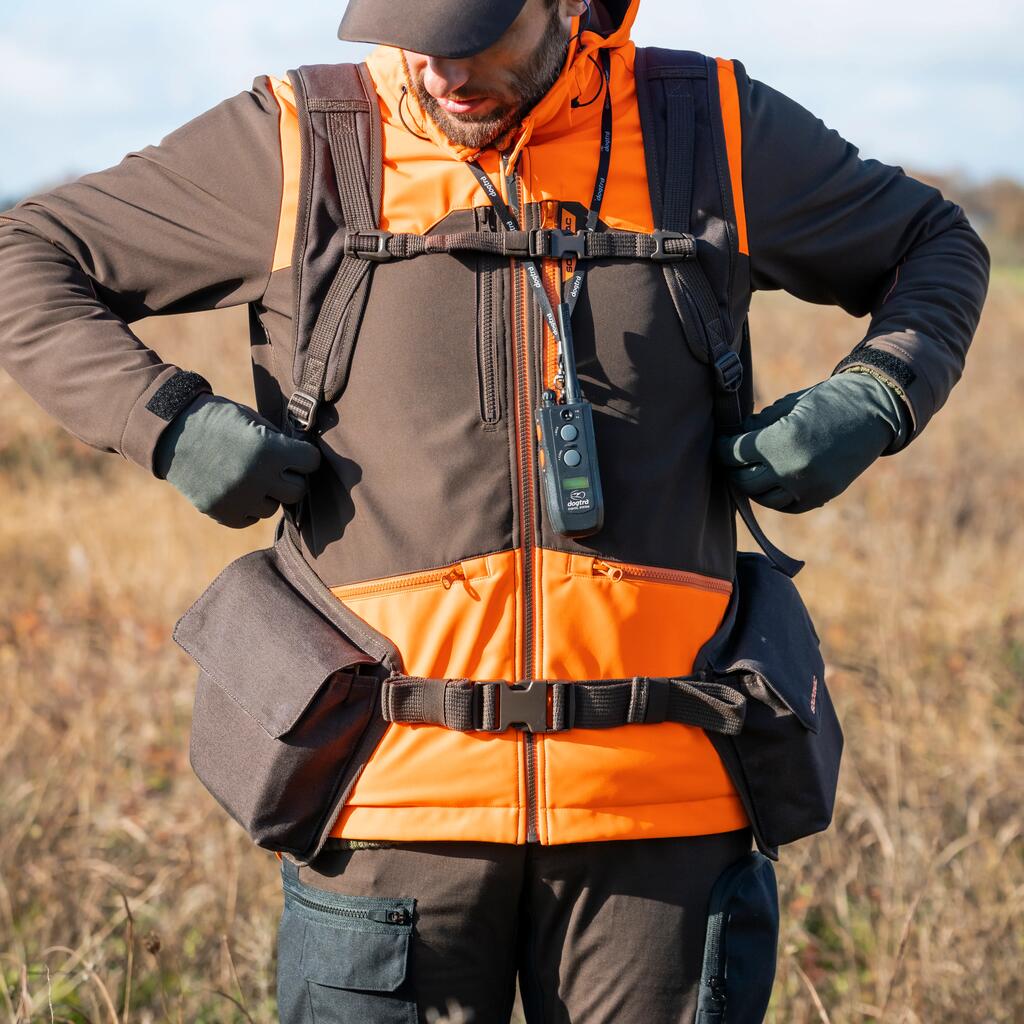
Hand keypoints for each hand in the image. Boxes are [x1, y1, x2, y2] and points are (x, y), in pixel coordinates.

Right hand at [153, 393, 320, 527]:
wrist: (171, 432)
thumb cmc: (218, 420)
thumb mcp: (254, 420)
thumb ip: (281, 442)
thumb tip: (305, 461)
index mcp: (270, 450)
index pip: (311, 462)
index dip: (305, 457)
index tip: (298, 454)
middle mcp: (258, 478)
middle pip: (297, 491)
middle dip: (291, 478)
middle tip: (279, 469)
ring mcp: (239, 499)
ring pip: (273, 508)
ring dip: (268, 494)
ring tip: (251, 476)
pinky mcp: (222, 513)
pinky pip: (249, 519)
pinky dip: (247, 507)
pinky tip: (238, 489)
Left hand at [715, 372, 907, 513]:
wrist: (872, 411)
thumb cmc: (825, 401)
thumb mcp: (786, 407)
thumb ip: (757, 426)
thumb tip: (733, 438)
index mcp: (779, 441)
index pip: (733, 454)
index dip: (721, 448)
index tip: (720, 442)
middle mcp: (790, 469)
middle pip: (743, 480)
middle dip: (732, 468)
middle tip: (729, 458)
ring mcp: (807, 487)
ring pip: (762, 498)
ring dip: (751, 486)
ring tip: (748, 471)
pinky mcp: (820, 496)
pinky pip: (786, 506)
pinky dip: (773, 497)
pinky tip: (770, 483)